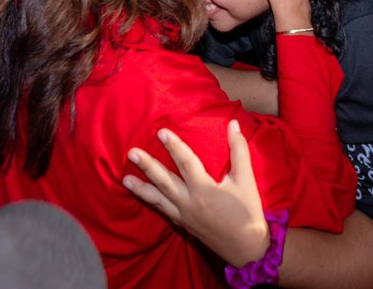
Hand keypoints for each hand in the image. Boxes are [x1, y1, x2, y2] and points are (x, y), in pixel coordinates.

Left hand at [123, 120, 270, 268]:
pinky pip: (163, 212)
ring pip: (158, 199)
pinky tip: (144, 198)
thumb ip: (239, 150)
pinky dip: (152, 203)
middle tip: (131, 153)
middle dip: (147, 166)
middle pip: (164, 181)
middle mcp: (189, 202)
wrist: (247, 248)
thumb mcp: (246, 179)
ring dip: (141, 188)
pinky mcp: (183, 225)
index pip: (186, 162)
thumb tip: (234, 124)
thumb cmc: (248, 212)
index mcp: (205, 189)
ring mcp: (184, 216)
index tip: (161, 132)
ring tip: (125, 179)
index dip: (174, 146)